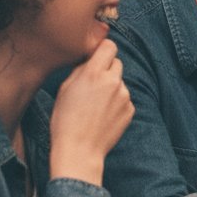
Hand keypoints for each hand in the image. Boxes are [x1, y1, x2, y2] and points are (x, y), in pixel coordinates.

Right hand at [49, 39, 134, 184]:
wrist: (79, 149)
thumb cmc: (65, 120)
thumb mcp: (65, 89)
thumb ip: (81, 70)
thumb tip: (92, 59)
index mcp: (94, 73)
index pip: (109, 46)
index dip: (103, 50)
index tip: (98, 56)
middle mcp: (113, 81)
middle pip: (117, 63)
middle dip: (107, 69)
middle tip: (93, 84)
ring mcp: (125, 96)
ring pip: (120, 82)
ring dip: (111, 88)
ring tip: (95, 106)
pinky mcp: (131, 109)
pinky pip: (124, 99)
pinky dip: (116, 103)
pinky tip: (103, 115)